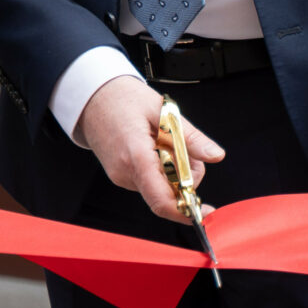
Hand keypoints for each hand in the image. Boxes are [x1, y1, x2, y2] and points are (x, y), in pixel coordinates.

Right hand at [76, 75, 224, 224]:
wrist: (92, 96)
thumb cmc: (122, 98)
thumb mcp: (162, 110)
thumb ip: (190, 137)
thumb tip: (215, 155)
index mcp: (136, 156)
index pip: (162, 199)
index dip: (186, 210)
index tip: (206, 212)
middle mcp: (125, 173)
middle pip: (168, 193)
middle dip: (185, 177)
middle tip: (183, 147)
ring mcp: (121, 177)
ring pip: (160, 187)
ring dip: (173, 171)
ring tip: (164, 140)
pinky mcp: (120, 176)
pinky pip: (150, 181)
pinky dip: (160, 168)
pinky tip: (154, 146)